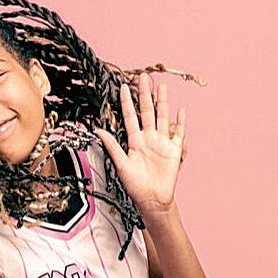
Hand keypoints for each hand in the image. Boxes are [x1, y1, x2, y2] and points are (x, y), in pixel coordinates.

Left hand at [94, 71, 186, 214]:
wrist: (152, 199)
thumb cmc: (135, 186)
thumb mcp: (121, 164)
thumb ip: (111, 145)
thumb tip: (97, 129)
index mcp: (134, 141)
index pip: (130, 116)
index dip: (127, 102)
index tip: (123, 86)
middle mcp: (148, 138)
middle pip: (147, 111)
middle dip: (145, 94)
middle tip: (143, 77)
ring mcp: (162, 142)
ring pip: (162, 116)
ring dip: (162, 101)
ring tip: (161, 86)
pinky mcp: (174, 150)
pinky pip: (178, 133)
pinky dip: (180, 122)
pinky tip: (180, 110)